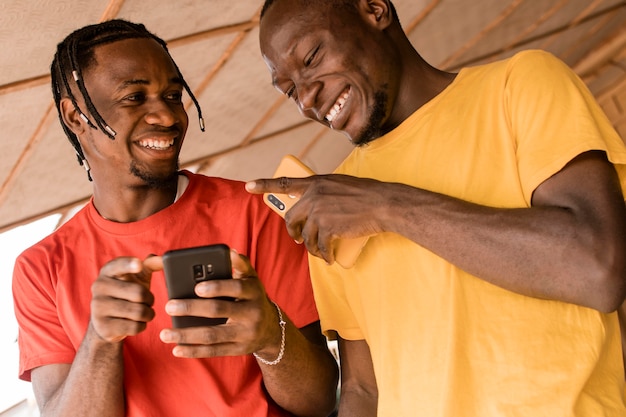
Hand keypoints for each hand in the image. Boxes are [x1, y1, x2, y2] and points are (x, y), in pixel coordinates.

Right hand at [90, 256, 159, 342]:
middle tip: (148, 302)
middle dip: (150, 299)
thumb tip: (162, 259)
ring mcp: (98, 307)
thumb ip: (150, 265)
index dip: (129, 264)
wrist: (107, 322)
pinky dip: (142, 326)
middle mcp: (99, 287)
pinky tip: (136, 323)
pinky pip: (134, 327)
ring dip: (148, 314)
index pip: (118, 265)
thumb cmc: (128, 293)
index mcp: (108, 271)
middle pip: (139, 293)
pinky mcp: (103, 327)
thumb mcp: (138, 277)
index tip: (139, 265)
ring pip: (139, 312)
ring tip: (145, 313)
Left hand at [159, 250, 283, 358]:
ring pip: (213, 335)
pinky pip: (214, 351)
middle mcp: (253, 313)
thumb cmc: (253, 297)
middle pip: (220, 311)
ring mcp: (246, 334)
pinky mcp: (239, 350)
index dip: (218, 287)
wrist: (271, 329)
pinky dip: (194, 351)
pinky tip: (176, 349)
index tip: (197, 288)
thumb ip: (240, 265)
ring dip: (186, 335)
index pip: (237, 288)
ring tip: (164, 333)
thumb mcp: (252, 280)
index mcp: (254, 292)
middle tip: (169, 306)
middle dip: (192, 309)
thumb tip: (229, 252)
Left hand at [246, 174, 384, 262]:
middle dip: (293, 232)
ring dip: (312, 247)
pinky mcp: (327, 226)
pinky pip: (319, 246)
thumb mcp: (341, 186)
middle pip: (291, 218)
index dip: (264, 184)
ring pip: (306, 236)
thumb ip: (324, 193)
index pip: (285, 183)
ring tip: (320, 252)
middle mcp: (314, 195)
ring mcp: (319, 211)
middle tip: (298, 239)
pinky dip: (323, 254)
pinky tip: (328, 257)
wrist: (383, 204)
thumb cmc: (368, 195)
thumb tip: (313, 207)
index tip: (249, 186)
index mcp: (317, 182)